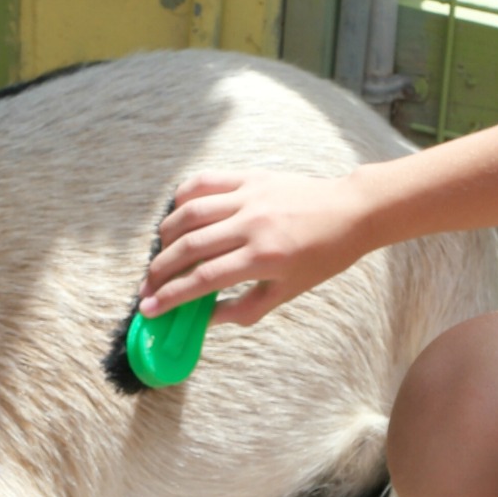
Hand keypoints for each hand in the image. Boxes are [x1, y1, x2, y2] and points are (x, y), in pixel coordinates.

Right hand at [136, 169, 375, 326]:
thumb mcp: (287, 292)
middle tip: (146, 286)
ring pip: (190, 213)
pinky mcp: (251, 177)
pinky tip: (176, 216)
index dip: (171, 296)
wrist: (351, 212)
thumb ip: (244, 308)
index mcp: (264, 258)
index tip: (149, 308)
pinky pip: (205, 182)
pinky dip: (182, 198)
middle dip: (160, 270)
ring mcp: (250, 196)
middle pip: (190, 247)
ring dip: (166, 236)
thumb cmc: (322, 257)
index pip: (204, 280)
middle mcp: (253, 225)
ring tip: (160, 254)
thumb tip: (205, 319)